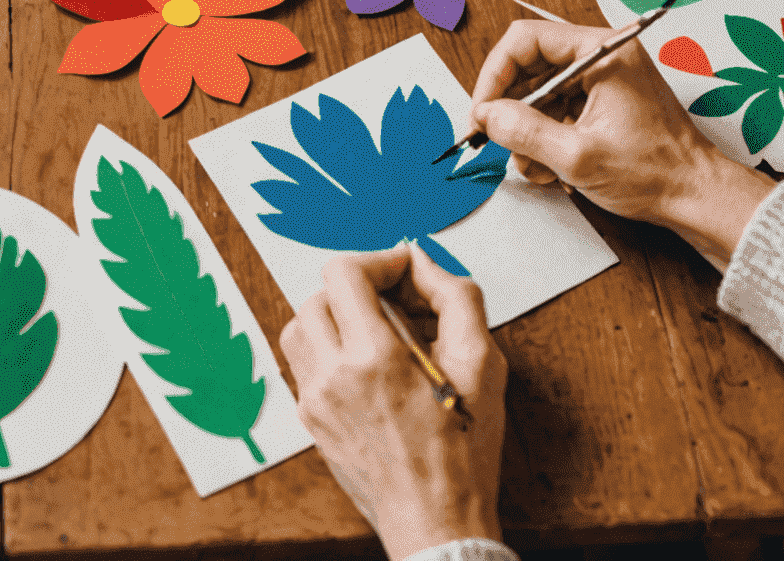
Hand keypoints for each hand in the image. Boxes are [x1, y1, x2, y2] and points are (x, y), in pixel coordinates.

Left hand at [280, 245, 506, 557]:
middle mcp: (333, 376)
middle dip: (357, 289)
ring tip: (375, 333)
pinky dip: (328, 350)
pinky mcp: (310, 420)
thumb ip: (456, 298)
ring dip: (334, 318)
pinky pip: (303, 364)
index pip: (343, 273)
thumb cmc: (463, 454)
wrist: (437, 524)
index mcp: (374, 359)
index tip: (402, 270)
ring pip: (300, 327)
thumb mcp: (483, 366)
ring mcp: (315, 400)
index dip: (376, 260)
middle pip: (318, 295)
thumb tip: (423, 259)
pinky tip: (365, 366)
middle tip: (395, 304)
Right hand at [470, 20, 772, 261]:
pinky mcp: (601, 102)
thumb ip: (524, 131)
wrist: (697, 200)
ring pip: (538, 91)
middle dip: (509, 106)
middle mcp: (601, 57)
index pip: (526, 40)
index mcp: (603, 52)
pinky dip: (544, 137)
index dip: (495, 74)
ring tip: (532, 164)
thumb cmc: (655, 174)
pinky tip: (549, 167)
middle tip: (491, 136)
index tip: (482, 110)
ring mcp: (601, 80)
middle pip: (529, 65)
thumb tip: (485, 115)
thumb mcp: (579, 157)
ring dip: (526, 129)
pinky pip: (555, 108)